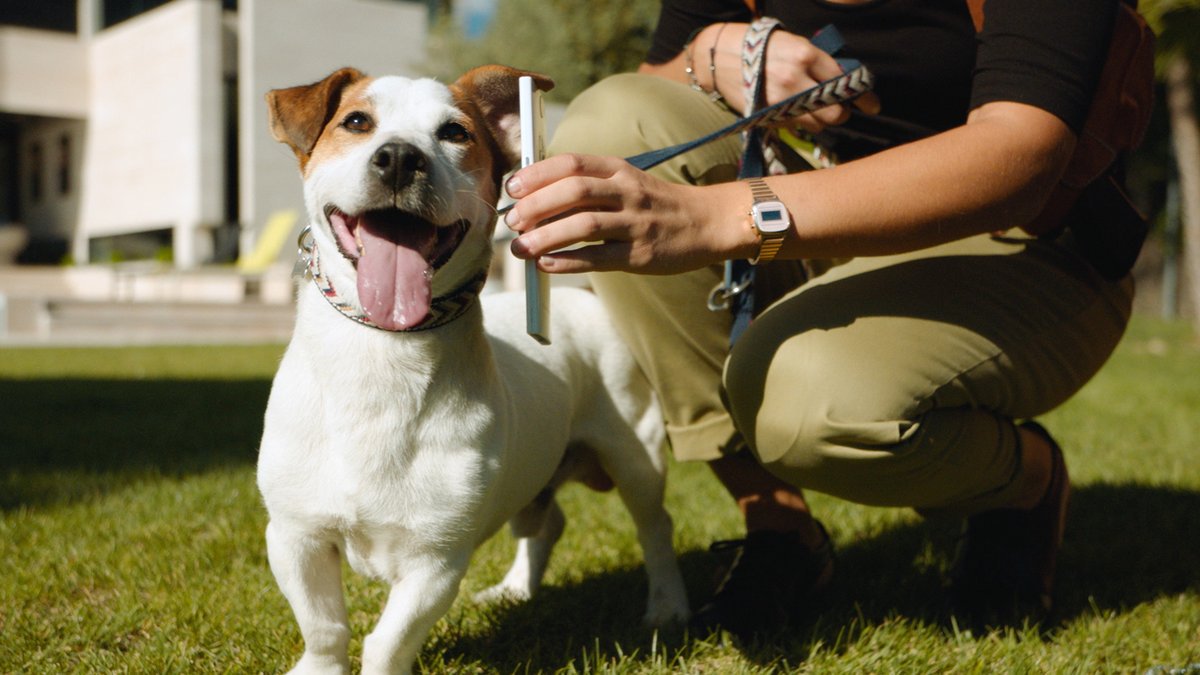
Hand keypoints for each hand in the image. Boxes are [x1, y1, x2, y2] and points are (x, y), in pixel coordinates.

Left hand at [503, 154, 753, 274]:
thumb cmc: (656, 205)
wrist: (708, 222)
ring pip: (583, 225)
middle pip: (573, 191)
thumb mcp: (626, 182)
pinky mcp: (641, 254)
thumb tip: (536, 202)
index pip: (571, 164)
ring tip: (521, 249)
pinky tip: (546, 265)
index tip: (512, 188)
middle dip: (535, 206)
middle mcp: (627, 191)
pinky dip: (568, 261)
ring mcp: (636, 222)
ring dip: (545, 237)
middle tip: (512, 223)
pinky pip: (598, 257)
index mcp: (618, 169)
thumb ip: (589, 187)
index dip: (537, 174)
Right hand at [708, 25, 880, 132]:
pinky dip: (800, 123)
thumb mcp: (794, 43)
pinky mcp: (766, 116)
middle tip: (841, 110)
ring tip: (813, 109)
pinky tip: (794, 111)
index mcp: (805, 54)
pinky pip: (795, 128)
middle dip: (841, 113)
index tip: (872, 105)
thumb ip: (819, 63)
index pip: (843, 80)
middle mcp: (794, 79)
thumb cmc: (761, 47)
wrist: (719, 57)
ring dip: (821, 120)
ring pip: (816, 125)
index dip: (861, 95)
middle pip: (834, 112)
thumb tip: (845, 83)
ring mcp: (779, 101)